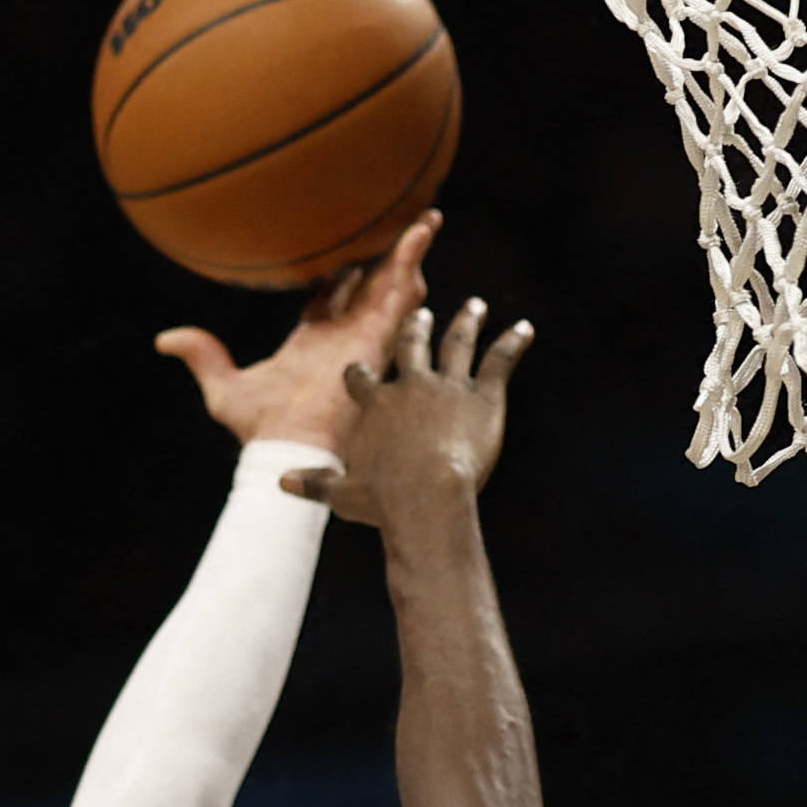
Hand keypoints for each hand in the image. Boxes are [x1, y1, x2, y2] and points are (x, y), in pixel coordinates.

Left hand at [154, 211, 441, 455]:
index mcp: (312, 341)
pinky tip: (418, 233)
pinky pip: (399, 294)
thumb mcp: (222, 387)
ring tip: (426, 217)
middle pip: (369, 284)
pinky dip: (409, 262)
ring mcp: (363, 336)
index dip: (341, 269)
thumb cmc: (258, 429)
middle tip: (400, 223)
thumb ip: (202, 356)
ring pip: (391, 284)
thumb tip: (164, 340)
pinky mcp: (376, 338)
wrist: (287, 446)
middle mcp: (343, 335)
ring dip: (408, 251)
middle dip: (385, 254)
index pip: (332, 295)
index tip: (349, 243)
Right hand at [278, 294, 531, 532]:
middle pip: (410, 347)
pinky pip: (499, 361)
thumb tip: (281, 484)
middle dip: (416, 328)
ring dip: (467, 322)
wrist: (425, 493)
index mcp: (375, 404)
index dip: (361, 374)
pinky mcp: (483, 396)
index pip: (362, 379)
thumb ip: (315, 483)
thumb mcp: (342, 493)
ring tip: (476, 307)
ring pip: (457, 344)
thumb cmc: (383, 500)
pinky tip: (525, 329)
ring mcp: (447, 386)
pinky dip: (514, 343)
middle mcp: (409, 385)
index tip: (359, 368)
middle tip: (422, 313)